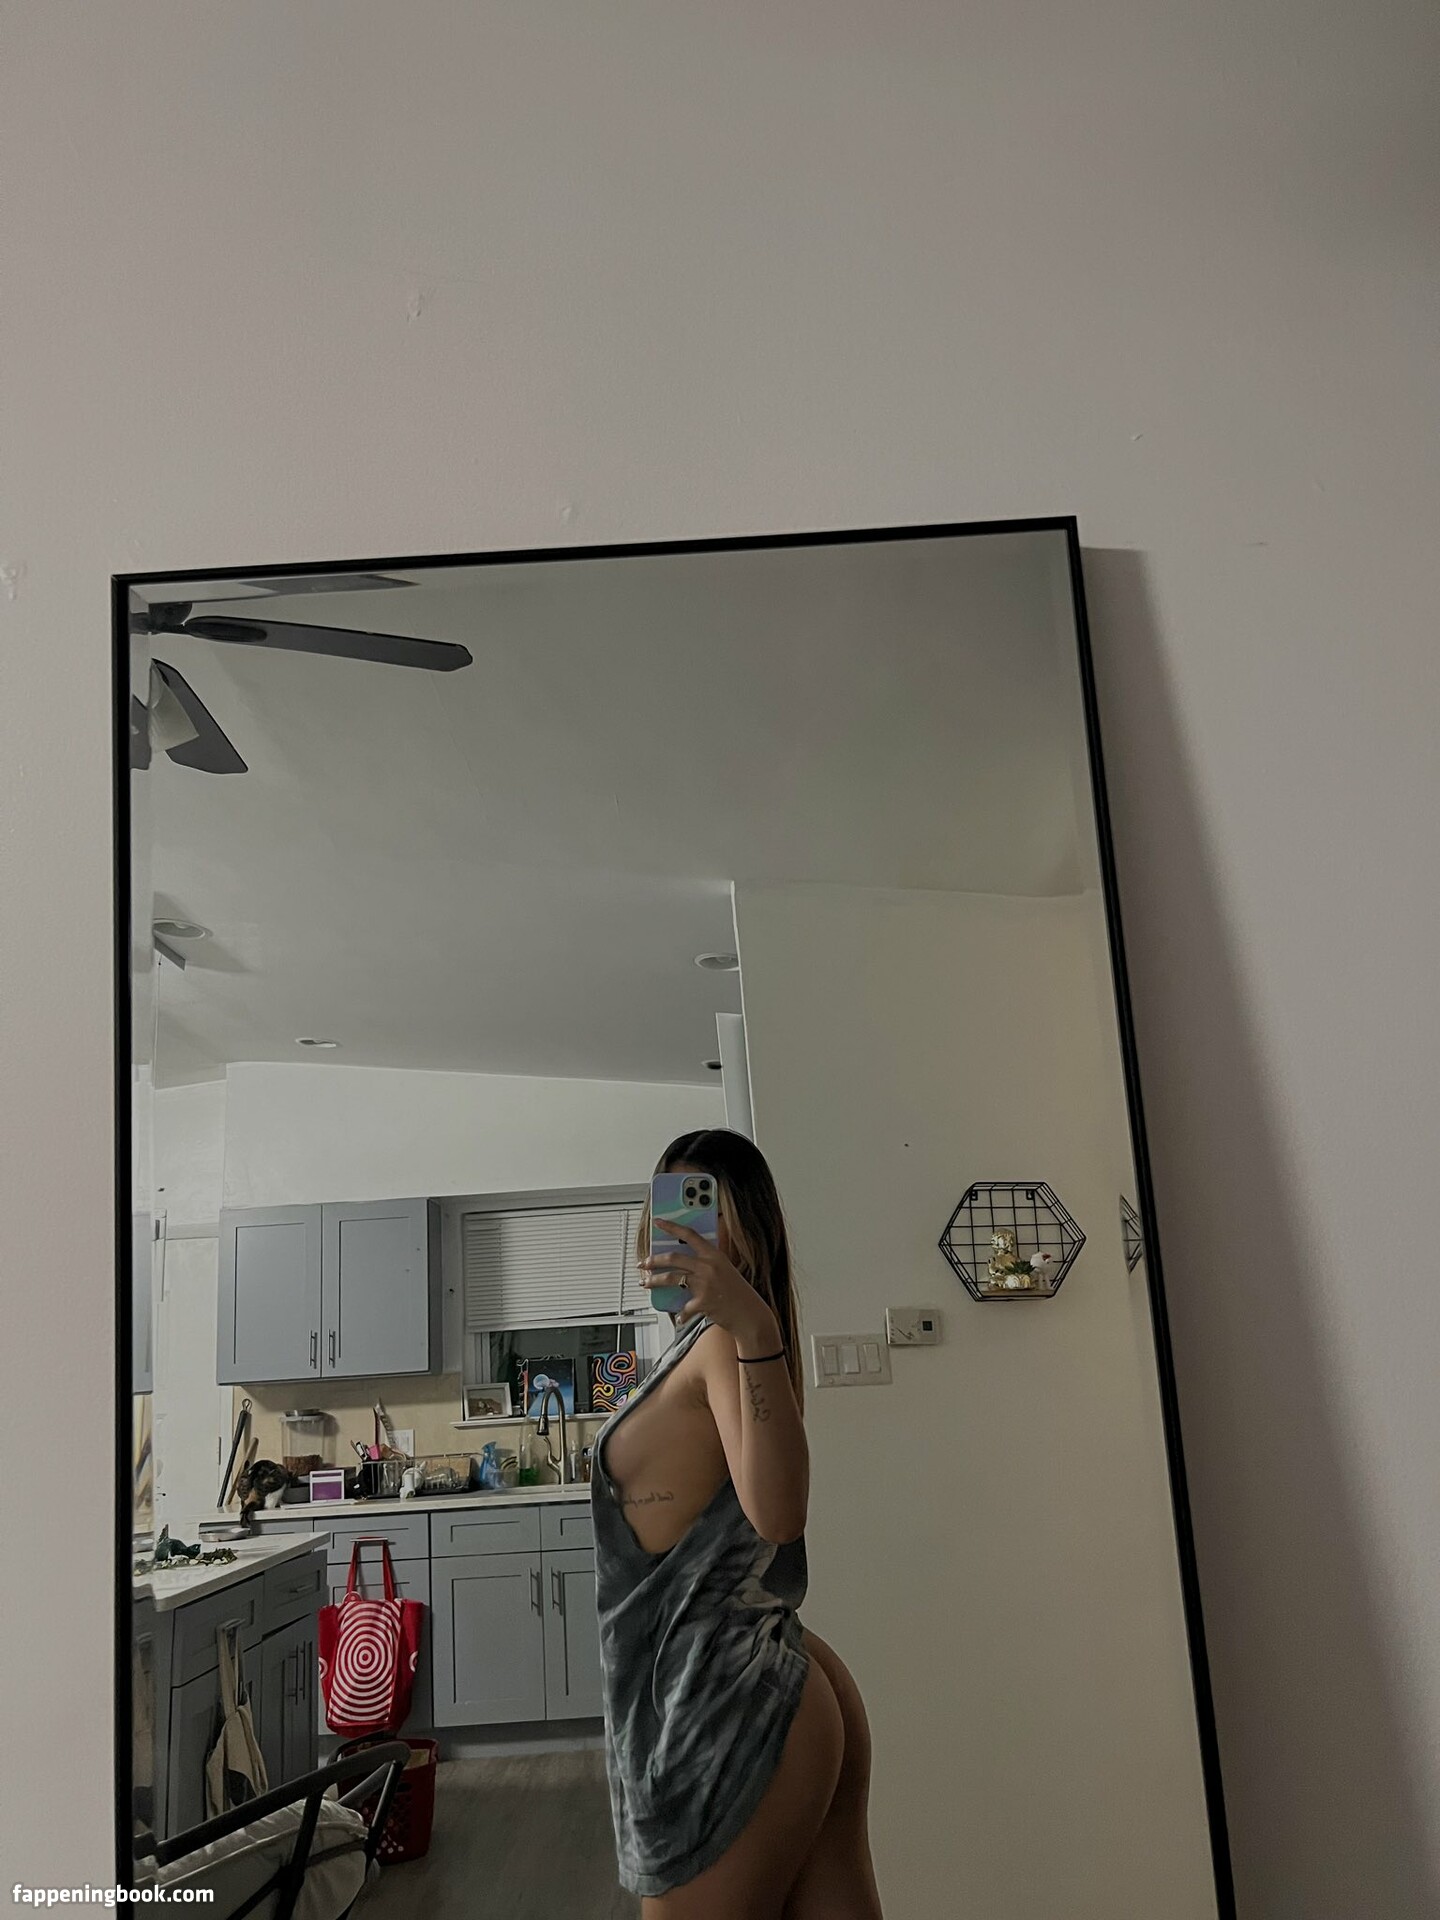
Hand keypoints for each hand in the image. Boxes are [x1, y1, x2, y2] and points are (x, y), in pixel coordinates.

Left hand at [640, 1218, 778, 1348]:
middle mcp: (708, 1266)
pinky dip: (681, 1313)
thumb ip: (706, 1264)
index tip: (658, 1222)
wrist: (749, 1314)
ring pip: (672, 1278)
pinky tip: (680, 1316)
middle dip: (654, 1260)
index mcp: (714, 1255)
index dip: (672, 1227)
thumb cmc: (736, 1293)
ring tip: (647, 1283)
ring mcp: (705, 1283)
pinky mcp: (703, 1301)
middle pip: (674, 1257)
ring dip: (656, 1281)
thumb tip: (682, 1264)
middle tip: (644, 1263)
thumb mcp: (724, 1270)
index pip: (689, 1235)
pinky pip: (684, 1307)